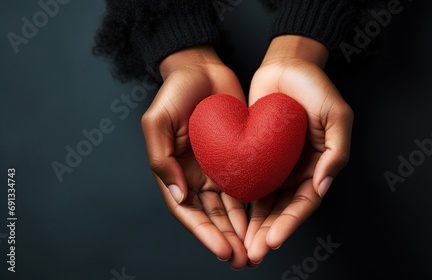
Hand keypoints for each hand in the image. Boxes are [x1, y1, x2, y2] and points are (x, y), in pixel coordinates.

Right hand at [141, 46, 247, 268]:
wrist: (202, 69)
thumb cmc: (175, 92)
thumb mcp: (157, 121)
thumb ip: (161, 158)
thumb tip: (177, 195)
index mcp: (173, 172)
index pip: (188, 212)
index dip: (205, 234)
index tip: (224, 250)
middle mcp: (196, 176)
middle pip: (212, 217)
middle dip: (227, 240)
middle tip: (244, 260)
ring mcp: (218, 169)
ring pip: (230, 208)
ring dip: (242, 231)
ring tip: (255, 249)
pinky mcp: (237, 158)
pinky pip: (246, 186)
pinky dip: (254, 206)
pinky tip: (265, 220)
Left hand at [244, 35, 353, 264]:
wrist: (287, 66)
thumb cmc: (316, 87)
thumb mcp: (337, 114)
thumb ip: (336, 151)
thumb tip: (323, 186)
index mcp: (319, 166)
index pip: (304, 203)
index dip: (290, 223)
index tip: (272, 240)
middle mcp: (297, 171)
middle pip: (282, 210)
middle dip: (268, 233)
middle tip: (252, 253)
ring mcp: (276, 165)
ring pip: (264, 202)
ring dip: (253, 225)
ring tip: (240, 245)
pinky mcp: (256, 155)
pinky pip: (249, 182)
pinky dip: (241, 201)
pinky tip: (230, 217)